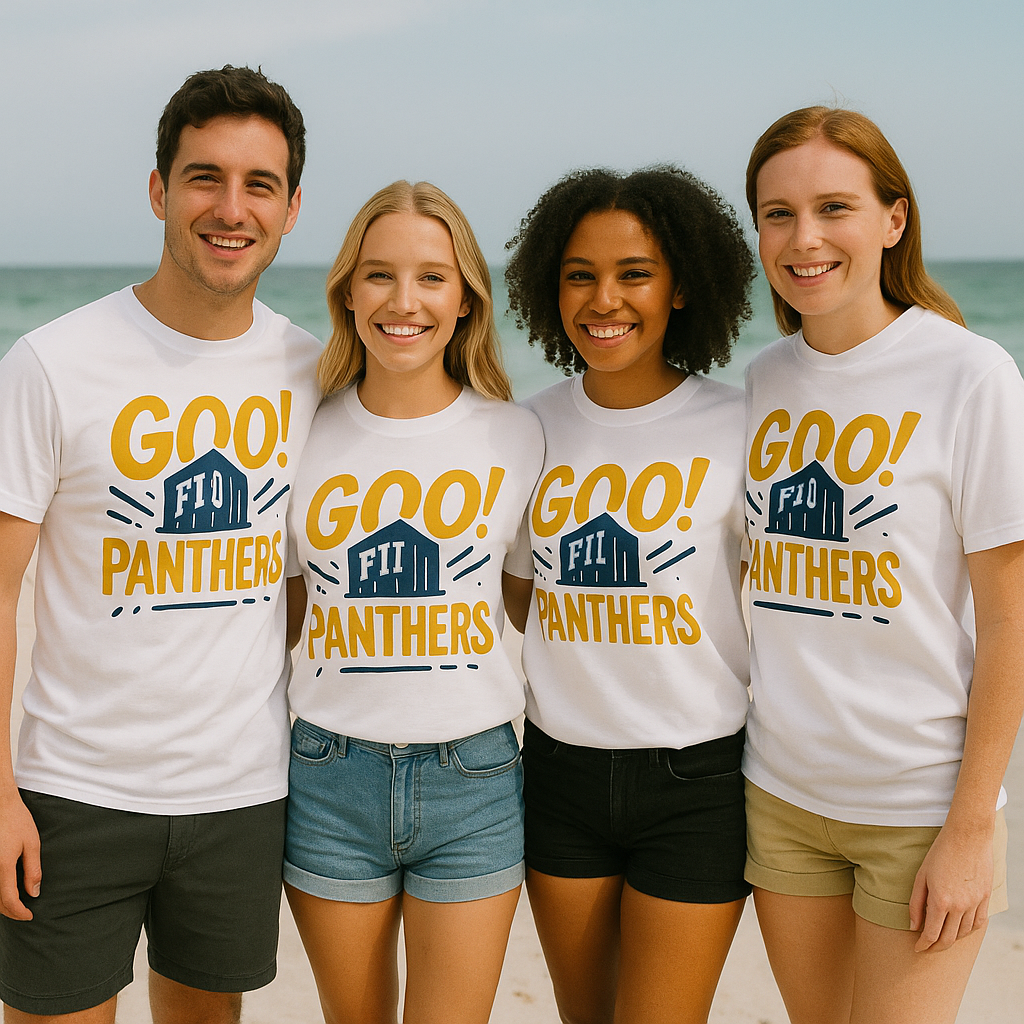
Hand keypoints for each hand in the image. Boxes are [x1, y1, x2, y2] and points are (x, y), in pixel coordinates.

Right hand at [0, 792, 39, 919]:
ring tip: (14, 904)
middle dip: (9, 911)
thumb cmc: (16, 820)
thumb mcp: (31, 843)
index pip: (9, 900)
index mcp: (2, 866)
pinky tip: (3, 891)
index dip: (19, 912)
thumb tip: (34, 893)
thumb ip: (32, 870)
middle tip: (22, 912)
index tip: (29, 915)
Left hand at [908, 821, 992, 951]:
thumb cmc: (939, 853)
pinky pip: (979, 923)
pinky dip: (968, 930)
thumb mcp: (921, 876)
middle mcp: (960, 906)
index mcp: (940, 901)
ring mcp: (975, 903)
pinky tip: (960, 929)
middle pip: (949, 939)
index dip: (923, 945)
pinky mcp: (985, 898)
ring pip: (964, 933)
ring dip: (952, 939)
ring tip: (942, 937)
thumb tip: (913, 926)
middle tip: (928, 948)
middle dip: (936, 947)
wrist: (967, 837)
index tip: (917, 948)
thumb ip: (916, 903)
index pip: (932, 934)